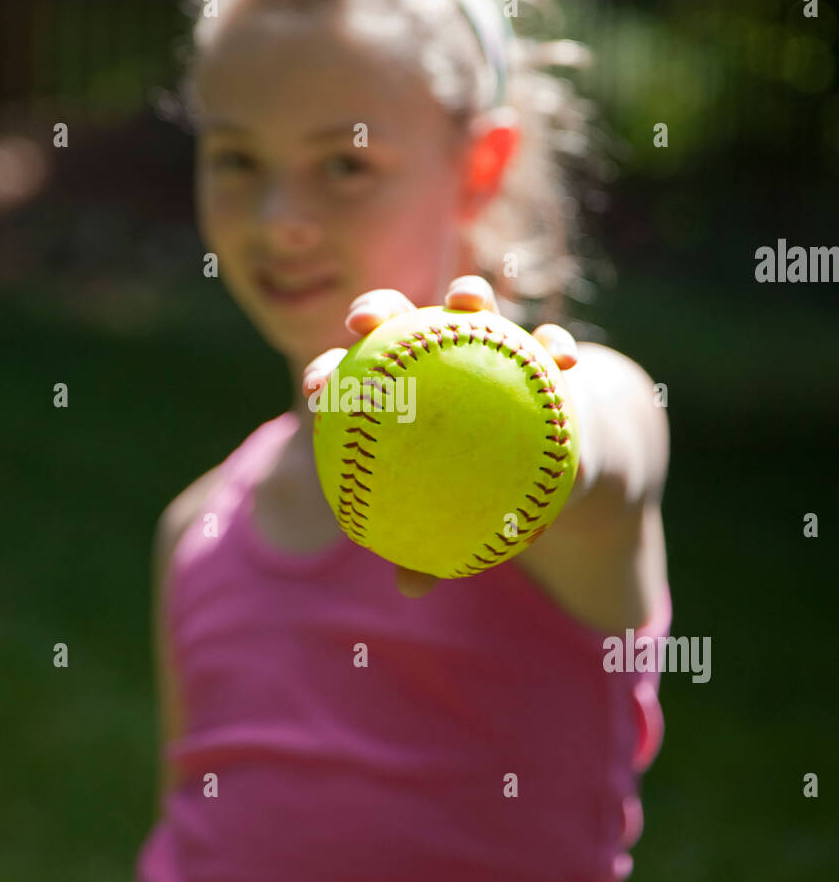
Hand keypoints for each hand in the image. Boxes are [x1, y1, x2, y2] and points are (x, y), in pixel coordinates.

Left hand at [302, 275, 578, 597]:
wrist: (547, 467)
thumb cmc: (480, 497)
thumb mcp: (458, 523)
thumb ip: (430, 544)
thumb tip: (411, 586)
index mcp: (400, 392)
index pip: (353, 377)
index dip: (330, 375)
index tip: (317, 387)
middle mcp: (436, 356)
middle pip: (396, 319)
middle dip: (376, 308)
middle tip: (362, 321)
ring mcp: (488, 346)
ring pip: (471, 308)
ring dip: (467, 294)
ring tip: (467, 301)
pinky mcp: (537, 351)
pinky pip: (548, 345)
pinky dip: (554, 348)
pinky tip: (564, 363)